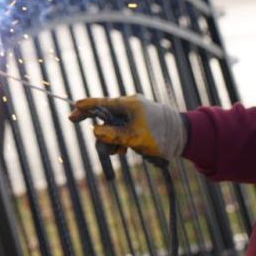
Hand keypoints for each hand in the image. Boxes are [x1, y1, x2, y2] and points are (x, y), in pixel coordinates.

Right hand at [69, 95, 185, 158]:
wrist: (182, 137)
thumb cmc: (160, 135)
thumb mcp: (134, 137)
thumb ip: (113, 134)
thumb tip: (95, 131)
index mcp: (128, 104)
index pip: (101, 103)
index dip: (85, 107)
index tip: (72, 111)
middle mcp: (129, 106)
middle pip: (106, 118)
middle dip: (103, 135)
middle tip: (103, 148)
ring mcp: (134, 113)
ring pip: (113, 127)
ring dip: (113, 141)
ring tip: (121, 152)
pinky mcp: (138, 121)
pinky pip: (122, 130)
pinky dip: (120, 140)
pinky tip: (125, 150)